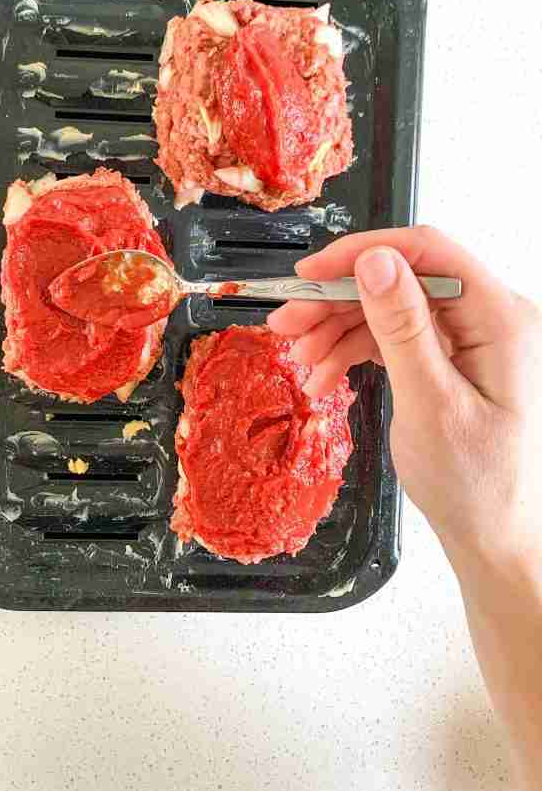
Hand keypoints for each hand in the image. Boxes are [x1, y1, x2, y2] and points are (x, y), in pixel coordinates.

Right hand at [267, 227, 541, 565]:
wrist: (494, 536)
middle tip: (289, 321)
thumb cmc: (477, 485)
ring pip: (391, 307)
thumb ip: (402, 328)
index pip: (428, 253)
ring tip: (301, 359)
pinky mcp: (451, 356)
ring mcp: (471, 337)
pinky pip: (395, 335)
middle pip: (402, 279)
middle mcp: (491, 318)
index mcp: (502, 319)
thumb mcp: (430, 404)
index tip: (312, 273)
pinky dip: (355, 350)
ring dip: (339, 328)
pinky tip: (325, 373)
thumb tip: (375, 261)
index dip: (363, 254)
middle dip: (339, 299)